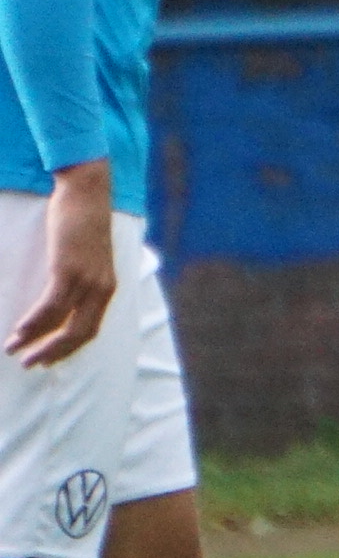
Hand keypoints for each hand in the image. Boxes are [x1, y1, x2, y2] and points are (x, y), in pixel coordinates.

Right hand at [8, 161, 116, 368]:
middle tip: (28, 364)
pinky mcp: (69, 270)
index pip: (90, 329)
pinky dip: (34, 323)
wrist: (87, 193)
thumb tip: (61, 296)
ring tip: (13, 349)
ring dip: (35, 341)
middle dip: (52, 353)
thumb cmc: (82, 223)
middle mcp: (102, 288)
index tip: (47, 360)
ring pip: (63, 324)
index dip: (68, 349)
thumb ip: (80, 278)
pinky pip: (51, 306)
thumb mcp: (86, 256)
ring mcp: (87, 280)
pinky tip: (18, 331)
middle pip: (79, 334)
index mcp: (107, 287)